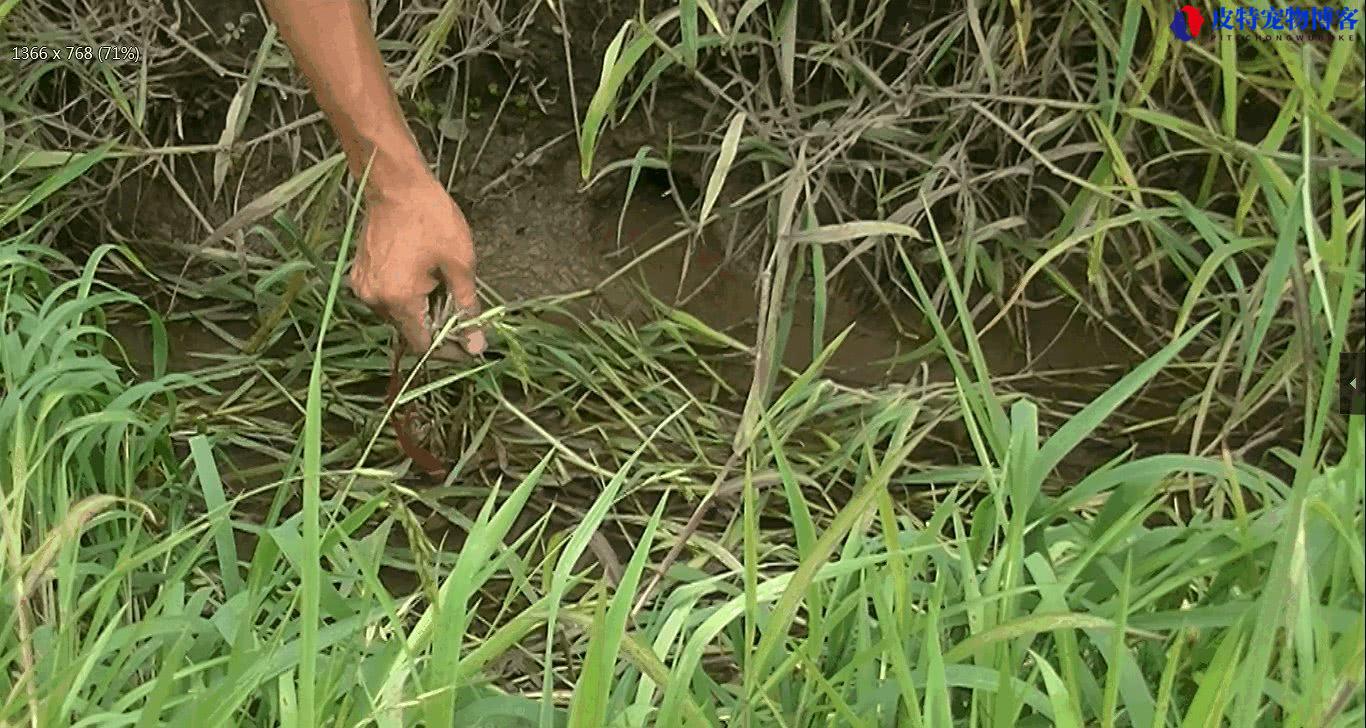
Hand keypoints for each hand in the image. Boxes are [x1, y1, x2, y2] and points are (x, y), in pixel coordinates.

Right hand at [349, 177, 485, 356]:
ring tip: (441, 283)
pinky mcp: (360, 273)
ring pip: (398, 313)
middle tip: (460, 306)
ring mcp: (363, 286)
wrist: (396, 184)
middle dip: (437, 324)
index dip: (447, 348)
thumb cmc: (431, 218)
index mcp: (397, 300)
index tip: (468, 343)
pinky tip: (423, 275)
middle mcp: (374, 300)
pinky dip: (406, 294)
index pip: (422, 344)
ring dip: (421, 308)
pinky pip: (387, 296)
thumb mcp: (459, 264)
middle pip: (409, 330)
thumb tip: (476, 344)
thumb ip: (466, 308)